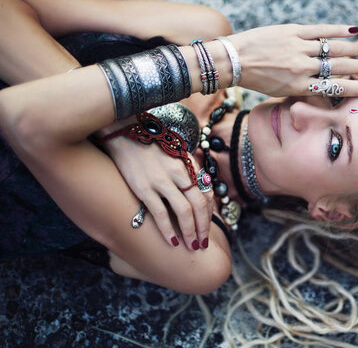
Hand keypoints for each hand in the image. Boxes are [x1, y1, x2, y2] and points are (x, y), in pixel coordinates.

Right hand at [103, 135, 213, 250]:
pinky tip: (172, 241)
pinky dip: (168, 229)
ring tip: (191, 246)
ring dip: (190, 232)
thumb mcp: (175, 154)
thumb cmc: (151, 146)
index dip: (210, 214)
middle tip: (203, 244)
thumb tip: (199, 193)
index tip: (208, 227)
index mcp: (188, 165)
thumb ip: (188, 172)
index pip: (206, 194)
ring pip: (184, 211)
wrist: (124, 134)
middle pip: (199, 205)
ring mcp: (161, 181)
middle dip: (203, 228)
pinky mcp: (143, 188)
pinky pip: (160, 213)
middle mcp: (178, 173)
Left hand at [226, 24, 357, 96]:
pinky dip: (337, 29)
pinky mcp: (291, 32)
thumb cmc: (257, 80)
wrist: (234, 61)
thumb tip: (327, 92)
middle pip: (339, 67)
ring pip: (333, 48)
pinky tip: (352, 29)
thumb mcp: (281, 93)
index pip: (336, 88)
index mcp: (299, 86)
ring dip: (355, 48)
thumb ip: (304, 92)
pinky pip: (319, 30)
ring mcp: (297, 48)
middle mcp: (301, 68)